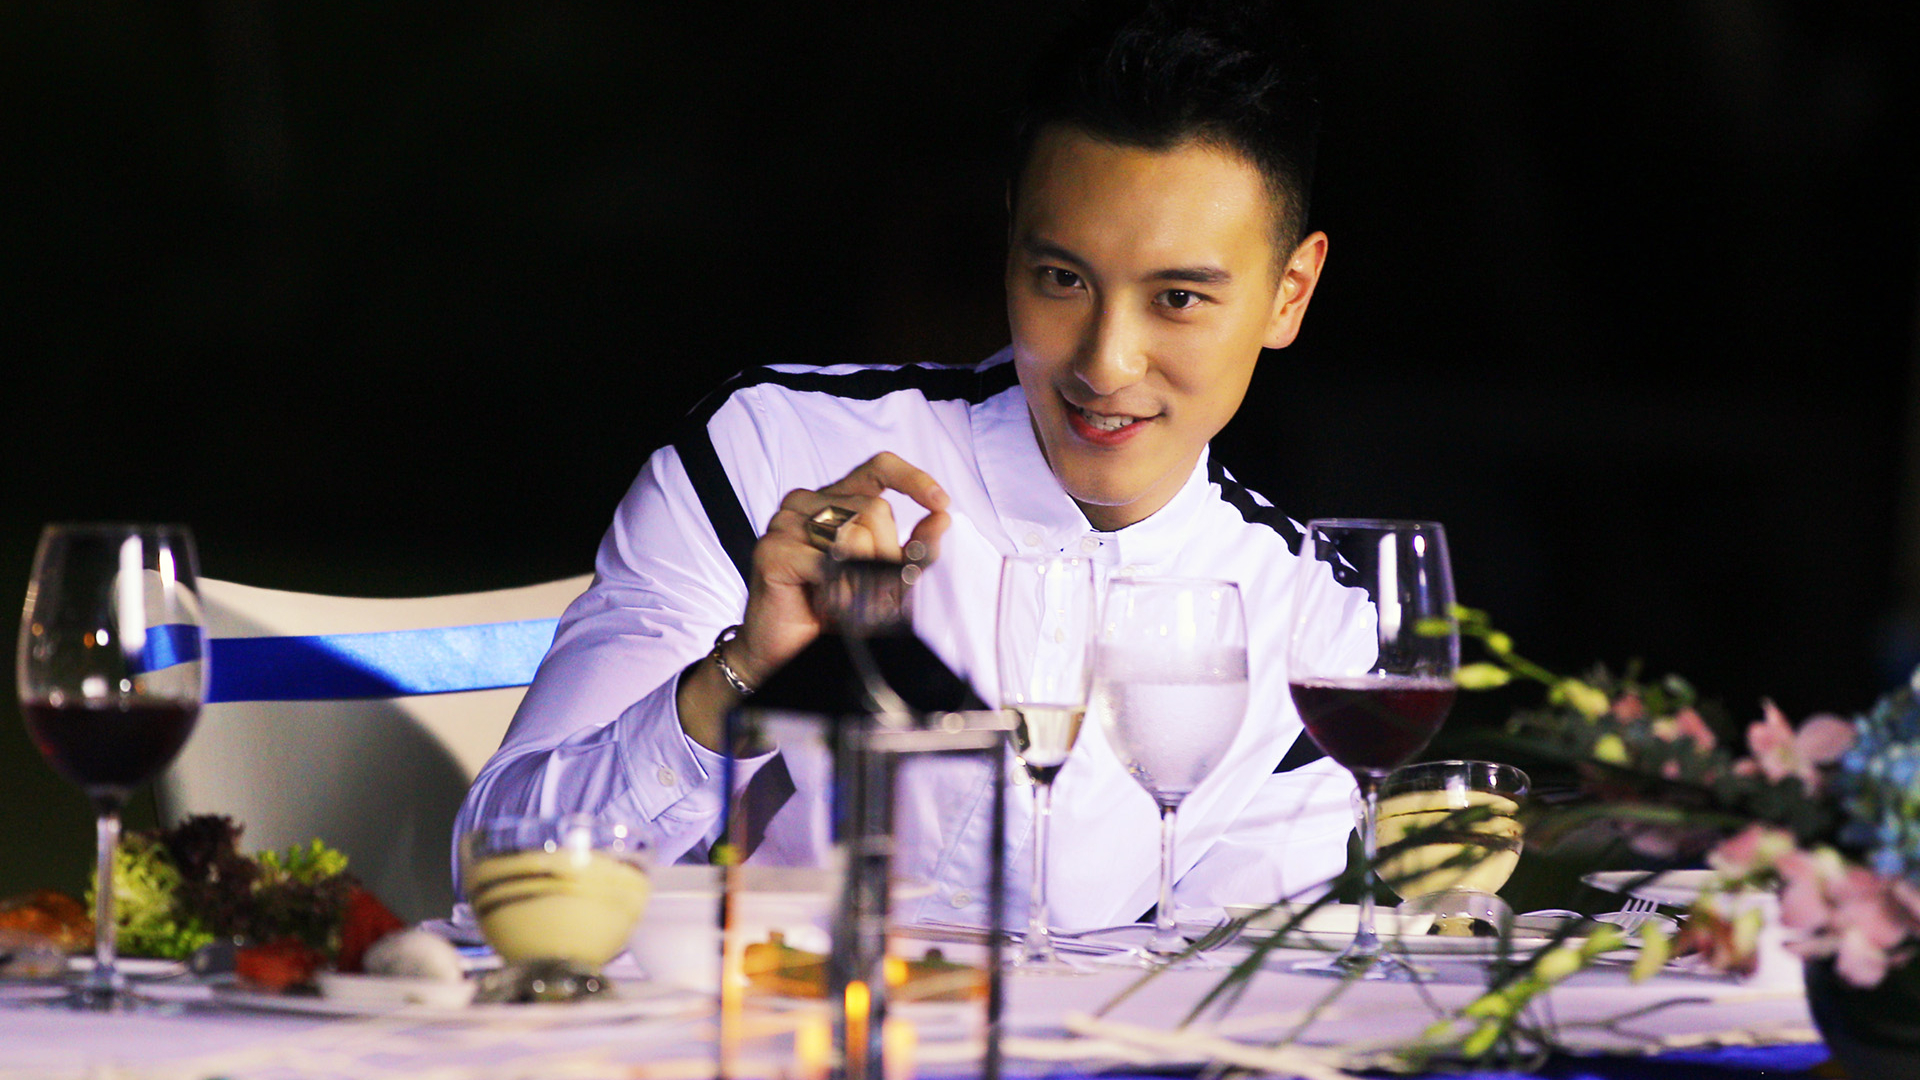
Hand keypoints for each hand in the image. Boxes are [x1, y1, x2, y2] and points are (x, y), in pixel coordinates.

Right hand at [677, 453, 949, 749]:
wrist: (786, 650)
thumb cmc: (829, 608)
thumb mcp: (884, 573)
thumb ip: (913, 546)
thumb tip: (942, 518)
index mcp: (835, 499)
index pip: (878, 468)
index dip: (913, 480)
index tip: (940, 502)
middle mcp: (808, 502)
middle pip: (874, 509)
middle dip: (886, 555)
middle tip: (871, 588)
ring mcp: (786, 523)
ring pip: (854, 533)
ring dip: (864, 576)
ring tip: (849, 598)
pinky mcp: (773, 550)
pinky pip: (828, 563)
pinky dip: (841, 590)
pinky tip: (833, 603)